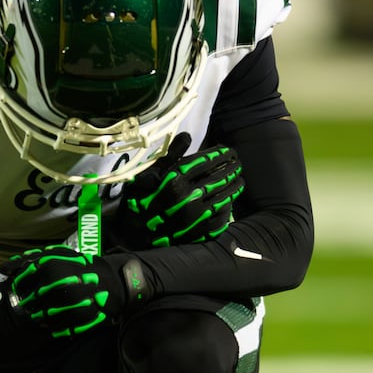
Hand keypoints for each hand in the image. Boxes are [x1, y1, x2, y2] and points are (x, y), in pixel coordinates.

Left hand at [0, 246, 126, 337]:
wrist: (112, 282)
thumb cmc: (79, 266)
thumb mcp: (54, 254)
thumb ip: (26, 260)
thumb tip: (2, 270)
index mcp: (48, 267)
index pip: (19, 285)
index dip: (20, 289)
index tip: (27, 289)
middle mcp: (56, 285)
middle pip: (28, 303)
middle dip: (29, 304)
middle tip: (38, 301)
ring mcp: (67, 304)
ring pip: (39, 317)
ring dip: (39, 316)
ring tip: (47, 310)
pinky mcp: (76, 321)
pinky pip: (54, 328)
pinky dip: (52, 326)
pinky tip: (56, 319)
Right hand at [121, 133, 243, 247]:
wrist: (132, 235)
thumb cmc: (138, 201)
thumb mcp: (148, 174)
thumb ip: (169, 155)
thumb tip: (187, 136)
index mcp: (176, 180)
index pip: (207, 161)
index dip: (221, 154)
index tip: (228, 150)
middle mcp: (189, 197)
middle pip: (219, 177)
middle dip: (232, 168)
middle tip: (238, 162)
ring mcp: (196, 216)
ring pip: (224, 196)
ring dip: (235, 186)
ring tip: (240, 180)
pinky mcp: (199, 232)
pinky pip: (220, 218)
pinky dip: (228, 208)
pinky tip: (231, 202)